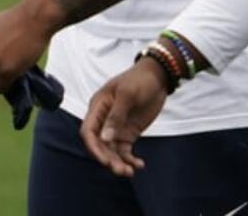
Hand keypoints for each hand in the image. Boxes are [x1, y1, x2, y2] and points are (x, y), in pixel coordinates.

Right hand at [80, 59, 169, 176]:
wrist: (159, 76)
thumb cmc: (141, 79)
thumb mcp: (128, 94)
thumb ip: (116, 115)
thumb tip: (105, 138)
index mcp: (99, 107)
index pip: (88, 131)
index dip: (93, 147)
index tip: (104, 160)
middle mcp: (104, 120)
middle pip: (100, 145)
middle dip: (108, 159)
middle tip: (121, 170)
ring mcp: (116, 127)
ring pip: (112, 151)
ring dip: (118, 163)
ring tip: (130, 172)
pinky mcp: (128, 133)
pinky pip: (124, 151)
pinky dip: (130, 159)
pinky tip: (139, 165)